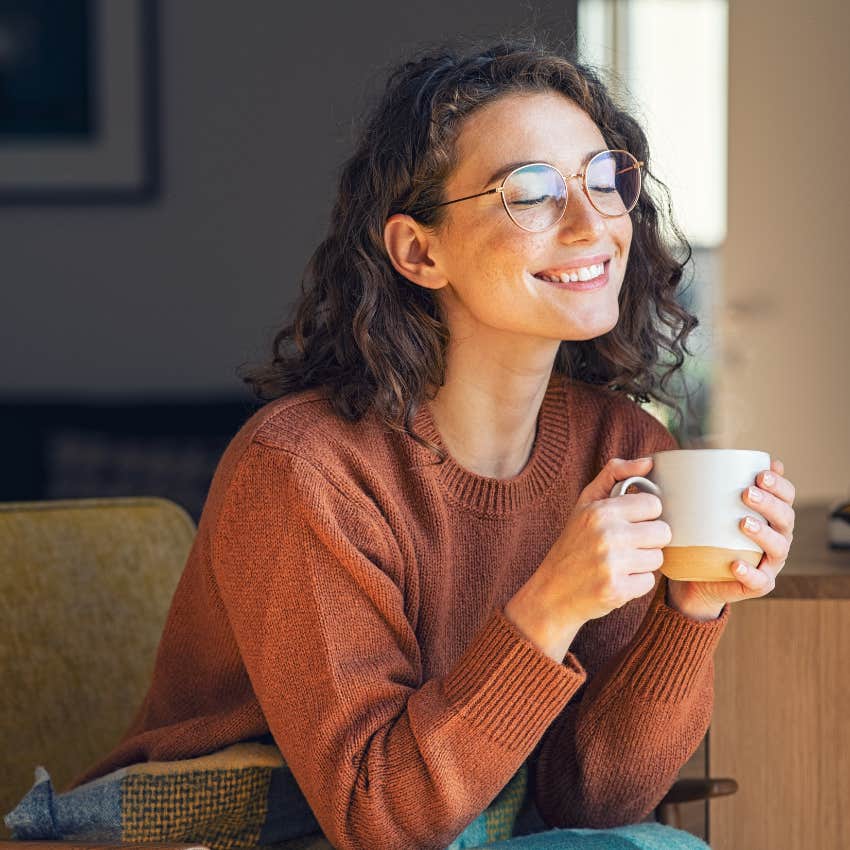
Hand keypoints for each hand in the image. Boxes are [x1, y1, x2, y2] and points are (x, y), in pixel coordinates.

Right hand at [506, 457, 669, 660]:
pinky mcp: (617, 590)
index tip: (630, 523)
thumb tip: (649, 461)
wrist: (552, 591)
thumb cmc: (573, 543)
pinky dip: (636, 583)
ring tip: (619, 563)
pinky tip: (617, 580)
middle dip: (648, 540)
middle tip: (626, 545)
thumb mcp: (585, 503)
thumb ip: (614, 474)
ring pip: (658, 558)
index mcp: (601, 511)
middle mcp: (607, 535)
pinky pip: (649, 582)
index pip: (654, 505)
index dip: (645, 515)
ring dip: (643, 562)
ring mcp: (612, 564)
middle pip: (663, 532)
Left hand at [667, 458, 795, 618]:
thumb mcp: (708, 508)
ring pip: (779, 547)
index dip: (779, 484)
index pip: (786, 496)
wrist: (696, 577)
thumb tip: (708, 455)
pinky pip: (760, 581)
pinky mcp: (758, 585)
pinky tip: (736, 564)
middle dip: (769, 503)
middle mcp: (777, 537)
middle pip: (785, 518)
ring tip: (743, 523)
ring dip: (764, 533)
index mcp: (771, 515)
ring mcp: (770, 562)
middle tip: (746, 493)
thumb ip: (712, 485)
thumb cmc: (706, 534)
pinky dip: (750, 573)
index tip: (761, 474)